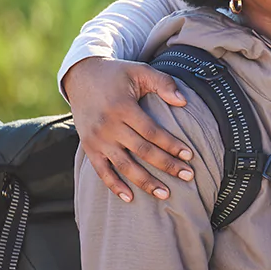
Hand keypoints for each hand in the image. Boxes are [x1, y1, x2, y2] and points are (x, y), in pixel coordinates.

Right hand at [63, 56, 194, 201]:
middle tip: (188, 176)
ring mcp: (97, 139)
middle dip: (167, 165)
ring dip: (145, 182)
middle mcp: (108, 125)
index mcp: (122, 107)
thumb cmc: (117, 75)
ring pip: (124, 166)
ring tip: (165, 194)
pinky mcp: (88, 147)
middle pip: (142, 151)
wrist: (81, 77)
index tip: (190, 156)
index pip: (152, 132)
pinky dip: (114, 185)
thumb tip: (184, 102)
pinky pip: (101, 171)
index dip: (172, 145)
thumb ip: (163, 83)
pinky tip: (130, 198)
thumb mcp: (140, 71)